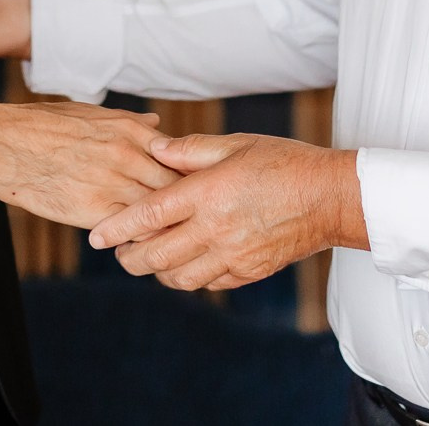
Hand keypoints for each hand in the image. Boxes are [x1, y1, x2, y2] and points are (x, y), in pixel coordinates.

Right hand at [0, 98, 179, 229]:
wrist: (5, 145)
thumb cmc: (43, 125)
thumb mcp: (92, 113)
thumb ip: (130, 122)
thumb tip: (157, 123)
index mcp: (131, 129)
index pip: (180, 156)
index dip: (189, 174)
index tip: (193, 186)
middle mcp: (129, 155)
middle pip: (177, 185)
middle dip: (186, 201)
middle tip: (191, 216)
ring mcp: (114, 184)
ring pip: (159, 210)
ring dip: (166, 223)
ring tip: (171, 234)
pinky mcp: (96, 212)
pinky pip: (132, 230)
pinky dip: (140, 237)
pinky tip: (139, 241)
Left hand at [88, 134, 367, 291]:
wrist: (331, 198)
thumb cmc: (284, 162)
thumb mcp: (236, 144)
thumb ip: (191, 150)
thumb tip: (155, 148)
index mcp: (209, 193)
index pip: (149, 215)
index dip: (118, 227)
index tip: (97, 236)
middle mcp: (217, 229)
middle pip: (156, 255)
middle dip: (130, 257)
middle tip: (119, 252)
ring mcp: (234, 255)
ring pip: (178, 277)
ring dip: (157, 271)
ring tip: (150, 258)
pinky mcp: (249, 271)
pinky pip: (208, 283)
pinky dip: (189, 277)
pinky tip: (186, 263)